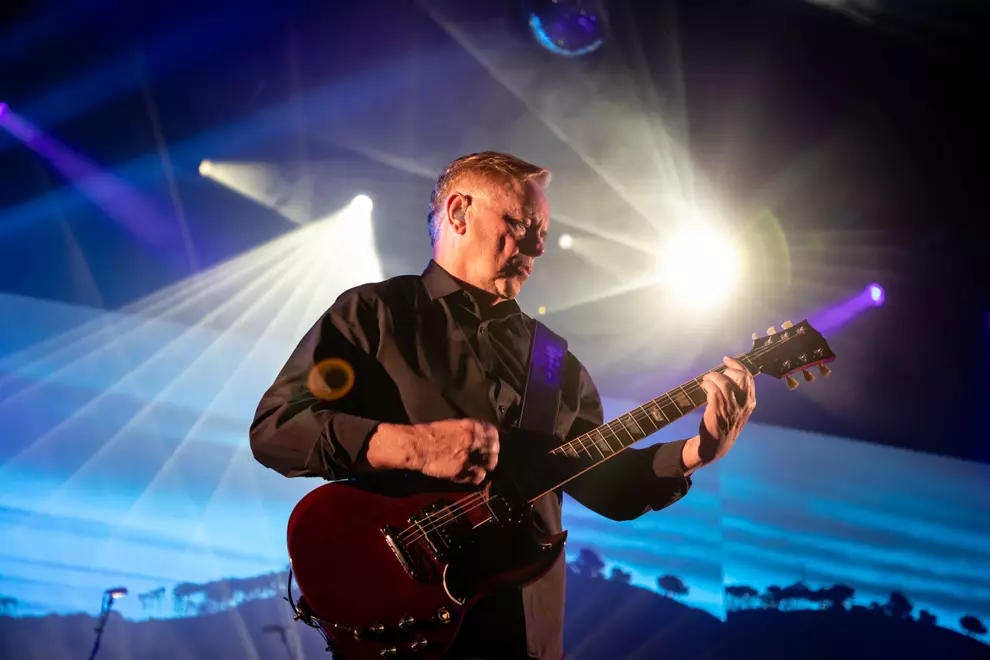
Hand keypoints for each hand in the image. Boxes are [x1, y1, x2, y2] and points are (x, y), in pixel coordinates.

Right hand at [368, 419, 498, 484]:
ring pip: (488, 463)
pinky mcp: (461, 470)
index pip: (492, 432)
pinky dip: (477, 477)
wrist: (418, 446)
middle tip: (490, 456)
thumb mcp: (451, 425)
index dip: (494, 438)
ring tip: (484, 467)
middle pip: (493, 449)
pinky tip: (474, 476)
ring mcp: (468, 456)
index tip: (494, 442)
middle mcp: (472, 441)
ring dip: (487, 465)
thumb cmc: (429, 433)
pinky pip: (476, 476)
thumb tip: (474, 435)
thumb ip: (466, 430)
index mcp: (470, 427)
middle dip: (492, 453)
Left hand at [697, 356, 755, 463]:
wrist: (716, 445)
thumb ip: (739, 395)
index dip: (737, 365)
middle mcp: (743, 404)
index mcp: (750, 403)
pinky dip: (707, 384)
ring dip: (712, 376)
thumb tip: (730, 374)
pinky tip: (703, 386)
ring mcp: (731, 407)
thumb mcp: (739, 411)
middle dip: (726, 369)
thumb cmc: (725, 425)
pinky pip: (713, 389)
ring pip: (724, 381)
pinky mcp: (718, 409)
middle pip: (739, 376)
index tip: (727, 360)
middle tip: (715, 373)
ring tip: (706, 380)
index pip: (748, 377)